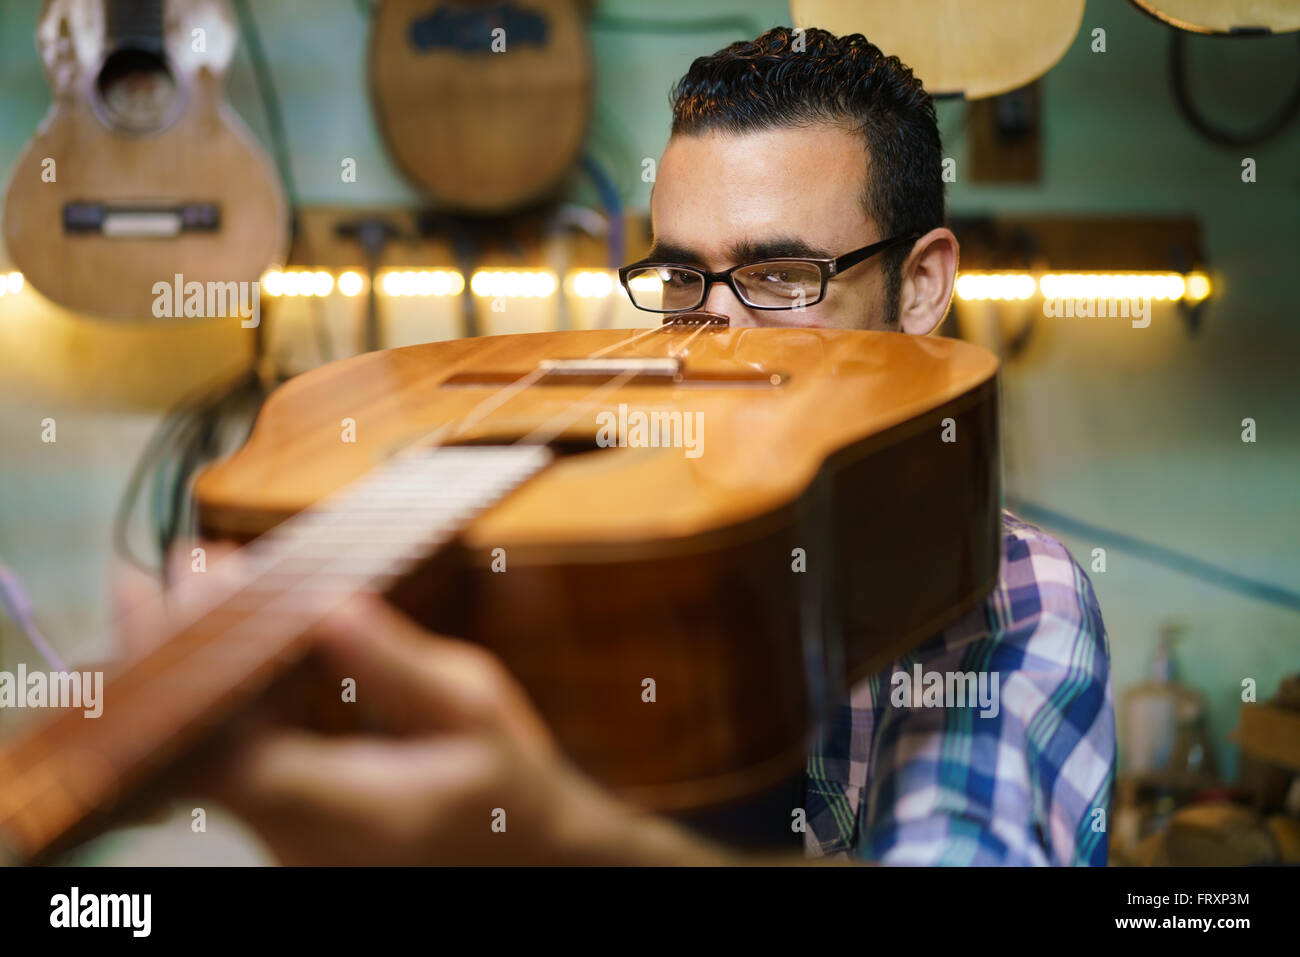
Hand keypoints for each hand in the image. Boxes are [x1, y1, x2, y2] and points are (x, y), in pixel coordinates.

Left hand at [189, 595, 728, 865]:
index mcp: (346, 808)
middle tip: (185, 568)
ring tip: (204, 581)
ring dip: (201, 667)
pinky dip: (230, 694)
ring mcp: (286, 836)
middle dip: (180, 651)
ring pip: (209, 751)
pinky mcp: (289, 822)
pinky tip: (239, 635)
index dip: (188, 675)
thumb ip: (396, 663)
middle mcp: (297, 835)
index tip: (189, 591)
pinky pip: (238, 756)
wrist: (523, 857)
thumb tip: (330, 605)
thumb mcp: (472, 709)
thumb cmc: (506, 782)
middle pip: (196, 748)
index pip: (226, 752)